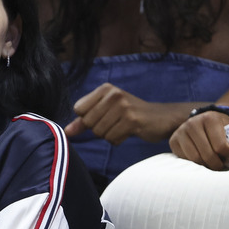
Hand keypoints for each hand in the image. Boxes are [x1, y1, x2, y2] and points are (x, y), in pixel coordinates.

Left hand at [63, 83, 181, 144]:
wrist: (161, 118)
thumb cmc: (129, 115)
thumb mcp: (106, 112)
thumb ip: (83, 121)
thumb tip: (66, 132)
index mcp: (105, 89)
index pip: (79, 109)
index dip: (87, 118)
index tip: (103, 116)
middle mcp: (113, 94)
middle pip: (88, 122)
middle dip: (99, 129)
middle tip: (115, 123)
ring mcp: (123, 106)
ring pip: (100, 132)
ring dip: (109, 135)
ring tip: (122, 127)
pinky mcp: (132, 120)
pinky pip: (112, 139)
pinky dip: (118, 140)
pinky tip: (129, 132)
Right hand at [170, 111, 228, 169]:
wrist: (204, 122)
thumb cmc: (221, 129)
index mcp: (209, 118)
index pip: (220, 146)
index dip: (227, 154)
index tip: (228, 152)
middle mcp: (192, 123)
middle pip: (207, 154)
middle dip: (216, 163)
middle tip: (220, 163)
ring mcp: (180, 131)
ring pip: (195, 158)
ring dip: (205, 164)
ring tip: (211, 161)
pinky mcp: (173, 140)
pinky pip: (184, 158)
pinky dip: (193, 162)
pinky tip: (199, 157)